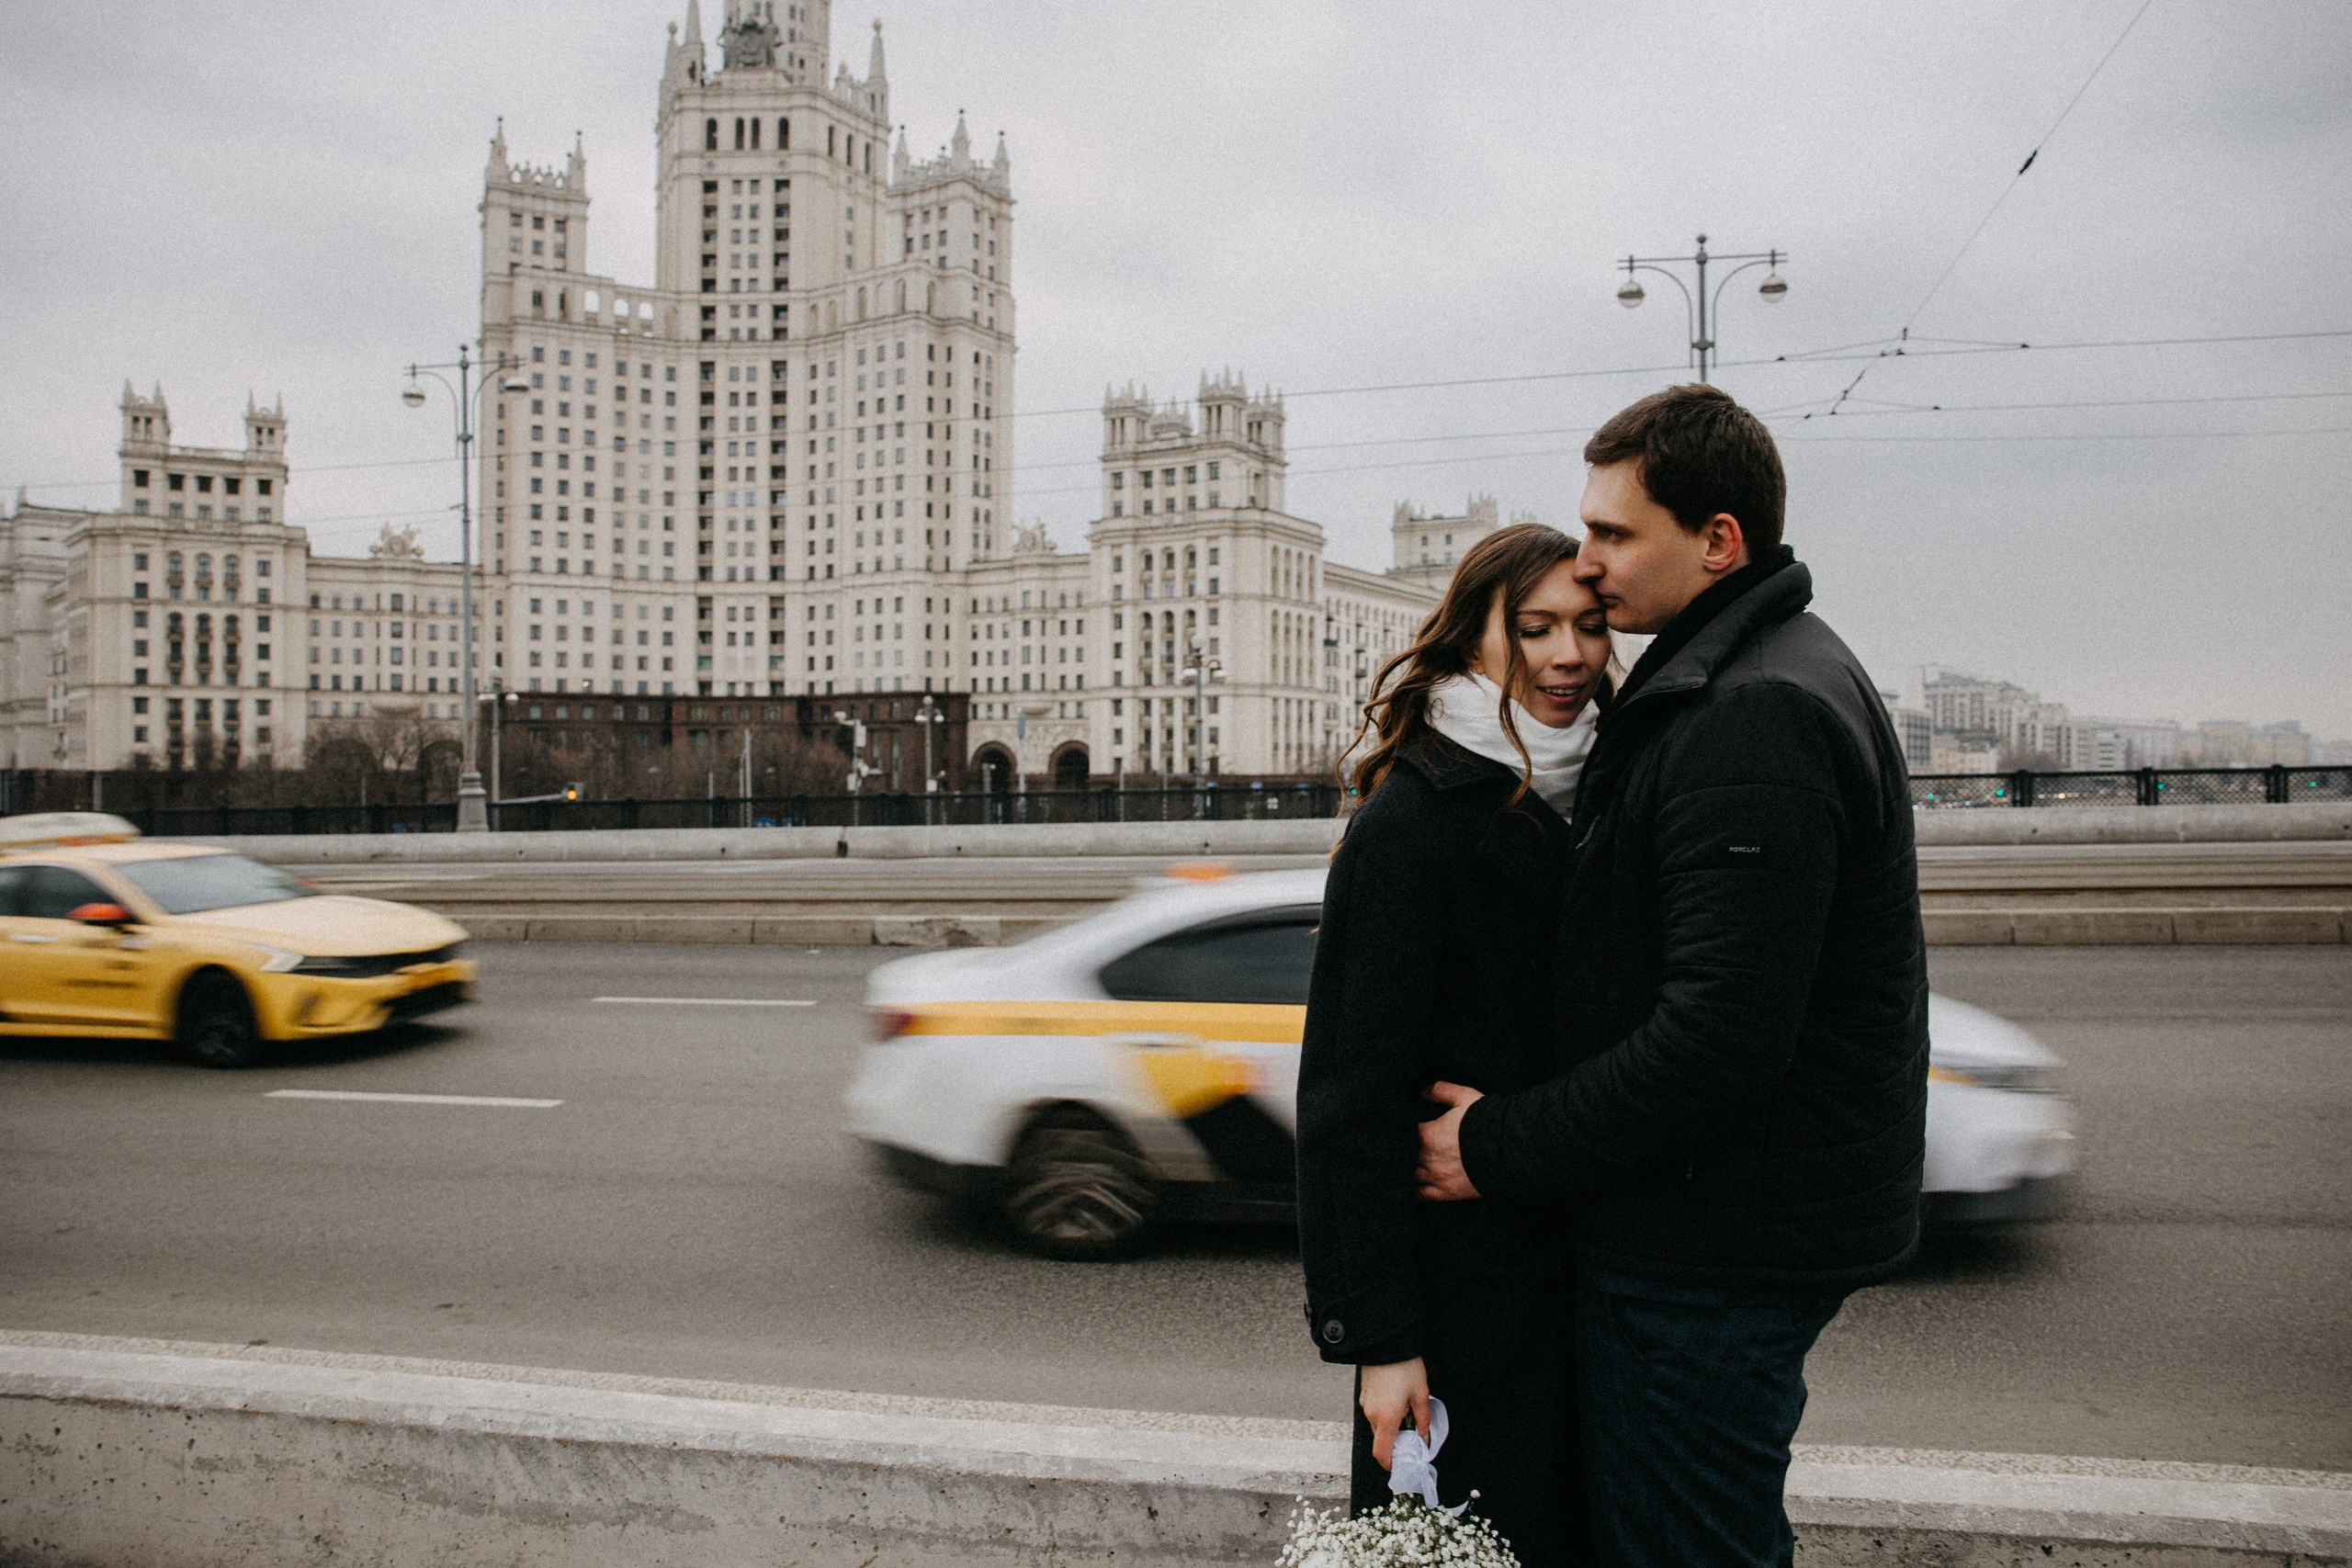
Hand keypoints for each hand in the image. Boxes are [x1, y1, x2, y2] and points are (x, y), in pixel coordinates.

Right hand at [1360, 1357, 1430, 1471]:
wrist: (1386, 1342)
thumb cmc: (1405, 1367)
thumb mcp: (1421, 1394)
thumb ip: (1423, 1421)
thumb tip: (1424, 1438)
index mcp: (1386, 1418)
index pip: (1382, 1453)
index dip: (1390, 1464)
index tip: (1401, 1465)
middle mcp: (1372, 1414)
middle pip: (1381, 1440)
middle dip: (1395, 1443)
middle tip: (1412, 1437)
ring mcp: (1366, 1404)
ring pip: (1377, 1426)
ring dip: (1390, 1428)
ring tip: (1407, 1414)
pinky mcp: (1365, 1394)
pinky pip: (1374, 1413)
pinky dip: (1385, 1416)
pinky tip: (1397, 1402)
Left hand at [1414, 1081, 1483, 1201]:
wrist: (1510, 1152)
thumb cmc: (1487, 1122)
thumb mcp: (1464, 1096)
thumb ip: (1440, 1090)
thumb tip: (1422, 1092)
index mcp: (1428, 1134)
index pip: (1405, 1132)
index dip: (1408, 1129)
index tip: (1412, 1127)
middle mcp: (1427, 1158)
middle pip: (1407, 1154)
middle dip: (1410, 1149)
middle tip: (1415, 1145)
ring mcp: (1436, 1177)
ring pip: (1412, 1174)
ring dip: (1412, 1168)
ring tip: (1417, 1163)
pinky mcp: (1447, 1194)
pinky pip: (1421, 1195)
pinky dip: (1416, 1190)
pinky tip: (1418, 1184)